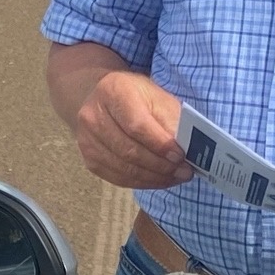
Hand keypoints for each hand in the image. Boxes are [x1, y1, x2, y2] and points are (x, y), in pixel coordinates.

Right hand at [67, 69, 194, 190]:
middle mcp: (93, 115)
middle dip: (160, 165)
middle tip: (184, 172)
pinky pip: (118, 178)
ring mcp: (86, 140)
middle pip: (128, 150)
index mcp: (113, 91)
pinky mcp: (89, 159)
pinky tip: (159, 180)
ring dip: (154, 177)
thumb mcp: (158, 98)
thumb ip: (171, 121)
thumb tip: (187, 150)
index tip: (180, 156)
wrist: (105, 100)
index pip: (136, 124)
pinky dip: (142, 182)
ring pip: (123, 168)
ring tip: (175, 177)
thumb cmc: (137, 98)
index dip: (159, 144)